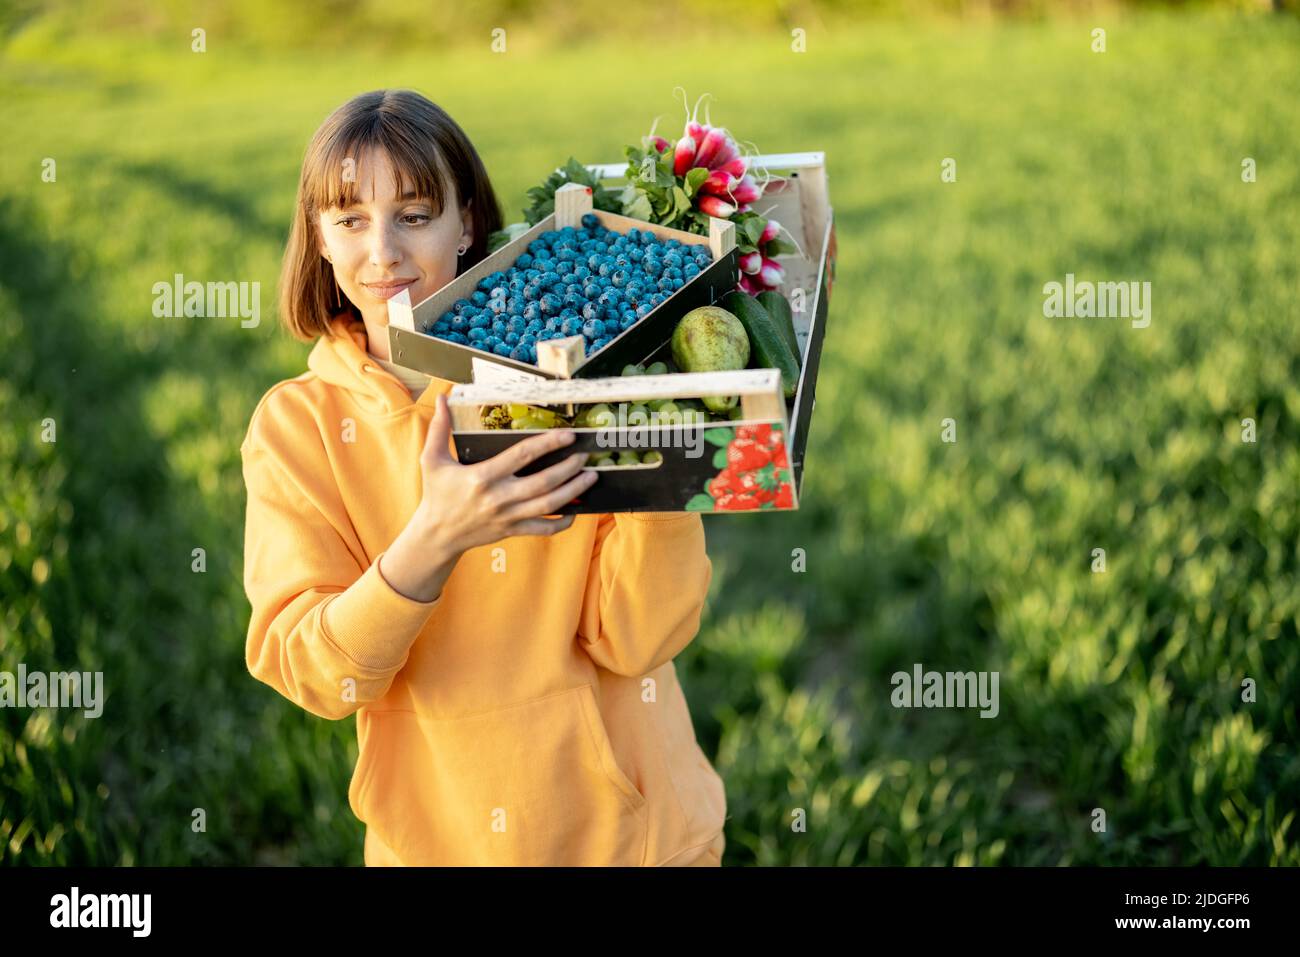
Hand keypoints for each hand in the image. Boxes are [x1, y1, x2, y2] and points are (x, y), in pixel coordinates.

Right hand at [416, 392, 596, 552]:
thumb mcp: (431, 460)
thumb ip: (439, 429)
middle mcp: (499, 497)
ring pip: (548, 504)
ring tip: (590, 477)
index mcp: (482, 476)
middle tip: (584, 456)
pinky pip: (543, 528)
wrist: (436, 535)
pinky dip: (561, 522)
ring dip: (573, 491)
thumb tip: (443, 398)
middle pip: (543, 482)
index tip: (567, 436)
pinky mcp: (512, 530)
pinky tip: (574, 512)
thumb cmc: (437, 494)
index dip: (547, 444)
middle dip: (569, 468)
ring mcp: (508, 516)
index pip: (521, 456)